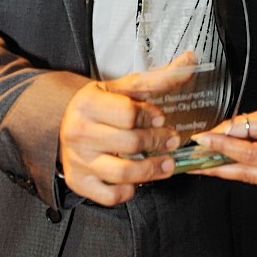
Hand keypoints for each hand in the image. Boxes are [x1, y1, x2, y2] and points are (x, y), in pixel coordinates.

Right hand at [58, 53, 195, 205]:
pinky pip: (111, 195)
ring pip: (123, 173)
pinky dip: (129, 191)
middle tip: (171, 141)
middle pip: (130, 143)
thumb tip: (189, 61)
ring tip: (166, 163)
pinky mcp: (81, 182)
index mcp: (88, 104)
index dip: (150, 117)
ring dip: (152, 170)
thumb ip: (157, 78)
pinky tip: (136, 179)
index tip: (161, 118)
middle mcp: (79, 132)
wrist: (67, 125)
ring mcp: (78, 160)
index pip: (128, 113)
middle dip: (158, 142)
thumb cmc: (99, 107)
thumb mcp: (122, 87)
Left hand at [191, 102, 256, 194]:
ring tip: (201, 161)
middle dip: (215, 165)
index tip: (202, 140)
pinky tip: (226, 164)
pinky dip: (240, 171)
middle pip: (245, 171)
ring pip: (248, 177)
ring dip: (224, 169)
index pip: (249, 153)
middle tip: (190, 160)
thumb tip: (214, 135)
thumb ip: (242, 127)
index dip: (223, 147)